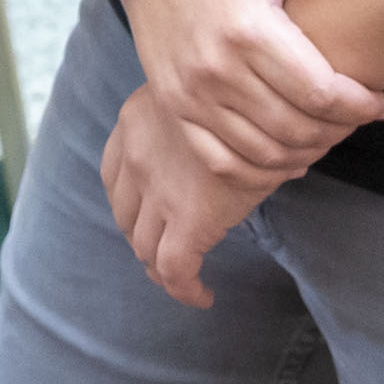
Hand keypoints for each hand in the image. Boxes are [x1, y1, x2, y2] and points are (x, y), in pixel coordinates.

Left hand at [101, 83, 287, 308]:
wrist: (270, 89)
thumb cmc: (255, 87)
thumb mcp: (213, 95)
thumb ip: (210, 123)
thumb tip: (245, 149)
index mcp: (134, 119)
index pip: (114, 173)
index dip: (129, 202)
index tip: (148, 215)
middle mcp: (135, 154)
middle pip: (124, 212)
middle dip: (141, 236)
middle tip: (167, 248)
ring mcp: (157, 189)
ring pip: (143, 246)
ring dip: (159, 266)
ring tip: (182, 278)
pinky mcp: (188, 219)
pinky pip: (174, 269)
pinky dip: (184, 289)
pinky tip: (203, 296)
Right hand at [119, 0, 383, 178]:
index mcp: (248, 28)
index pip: (320, 91)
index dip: (360, 106)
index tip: (383, 103)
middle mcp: (216, 69)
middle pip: (296, 128)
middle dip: (340, 130)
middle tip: (359, 117)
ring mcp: (189, 94)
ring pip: (264, 152)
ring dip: (306, 152)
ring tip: (328, 132)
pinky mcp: (173, 106)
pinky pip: (221, 161)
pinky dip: (260, 171)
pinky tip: (286, 156)